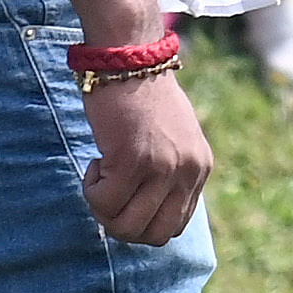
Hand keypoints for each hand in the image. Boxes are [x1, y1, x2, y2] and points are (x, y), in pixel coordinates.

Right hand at [80, 70, 210, 246]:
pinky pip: (104, 203)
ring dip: (104, 209)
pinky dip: (92, 190)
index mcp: (200, 168)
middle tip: (107, 193)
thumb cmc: (142, 95)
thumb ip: (169, 171)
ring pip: (126, 226)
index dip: (143, 221)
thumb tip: (148, 208)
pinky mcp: (133, 160)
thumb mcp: (172, 138)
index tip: (126, 196)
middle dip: (122, 225)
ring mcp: (163, 168)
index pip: (175, 225)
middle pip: (153, 235)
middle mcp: (188, 172)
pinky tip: (96, 162)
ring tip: (101, 175)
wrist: (130, 57)